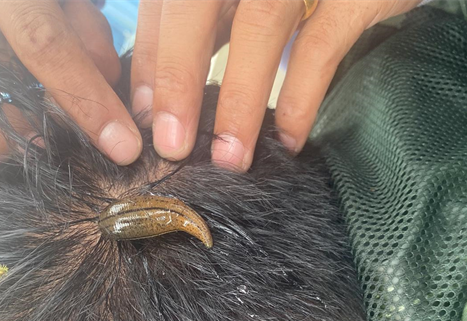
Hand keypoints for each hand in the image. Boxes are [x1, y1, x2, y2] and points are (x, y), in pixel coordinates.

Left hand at [132, 0, 418, 171]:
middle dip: (178, 77)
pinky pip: (321, 45)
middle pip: (196, 6)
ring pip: (259, 25)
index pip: (166, 0)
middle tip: (171, 145)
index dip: (151, 59)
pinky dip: (300, 98)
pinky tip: (288, 141)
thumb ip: (208, 22)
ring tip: (229, 159)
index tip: (145, 117)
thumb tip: (160, 92)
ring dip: (238, 99)